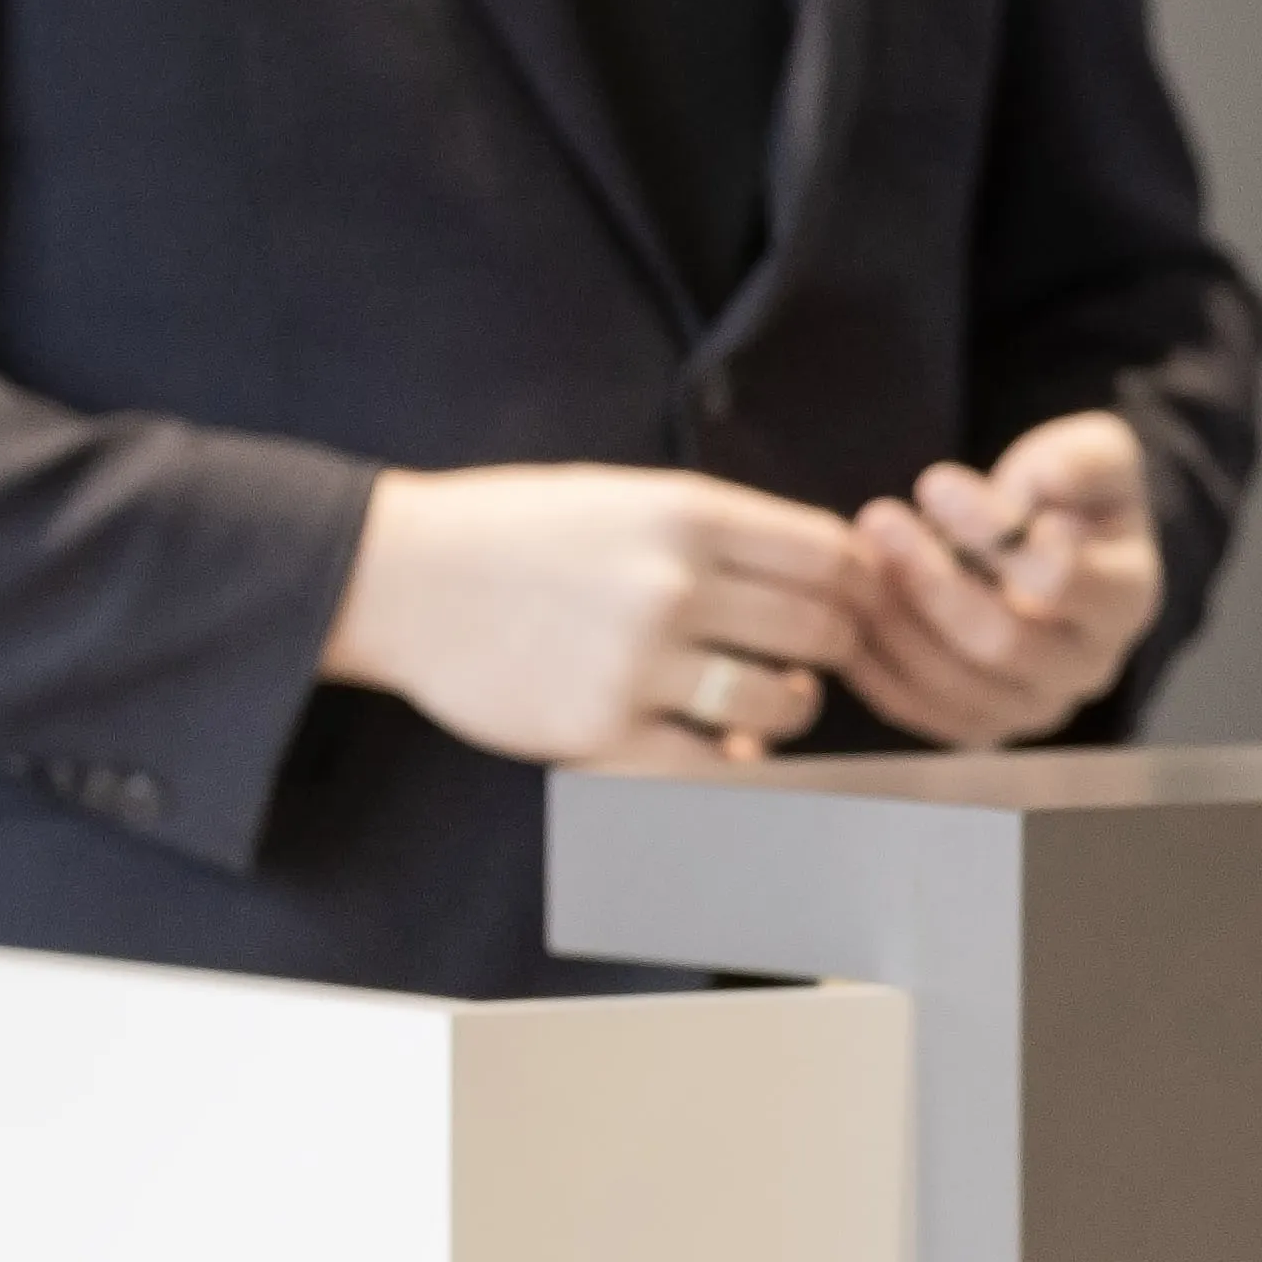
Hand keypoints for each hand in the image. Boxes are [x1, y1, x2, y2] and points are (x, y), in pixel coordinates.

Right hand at [322, 464, 869, 768]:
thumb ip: (718, 529)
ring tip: (773, 702)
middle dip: (835, 649)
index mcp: (686, 513)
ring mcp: (639, 663)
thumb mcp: (623, 496)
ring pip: (779, 704)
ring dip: (790, 710)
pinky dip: (731, 762)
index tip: (855, 601)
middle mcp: (674, 584)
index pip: (830, 554)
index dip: (860, 583)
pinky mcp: (602, 732)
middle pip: (822, 630)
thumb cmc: (516, 531)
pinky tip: (722, 746)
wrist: (401, 578)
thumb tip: (825, 568)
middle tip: (820, 658)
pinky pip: (712, 765)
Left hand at [834, 409, 1167, 751]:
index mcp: (1126, 596)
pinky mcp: (985, 725)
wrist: (1049, 547)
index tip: (932, 481)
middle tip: (876, 518)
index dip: (989, 533)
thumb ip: (1082, 460)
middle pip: (1003, 644)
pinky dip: (876, 666)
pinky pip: (922, 713)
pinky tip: (851, 610)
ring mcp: (1038, 705)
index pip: (1059, 580)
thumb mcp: (1095, 453)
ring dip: (895, 620)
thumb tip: (1046, 483)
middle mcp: (1092, 667)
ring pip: (955, 684)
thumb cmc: (1071, 496)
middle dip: (929, 580)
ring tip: (860, 557)